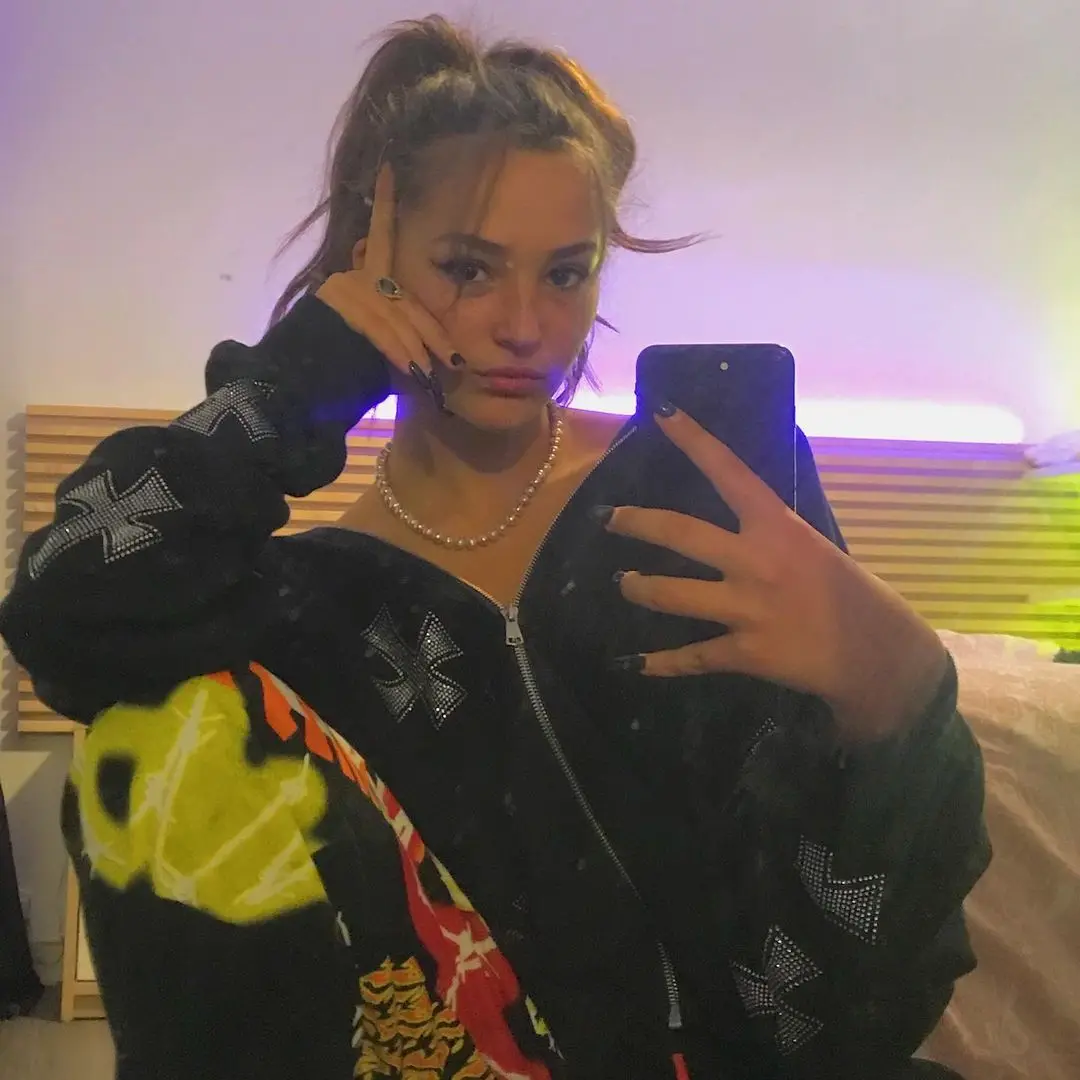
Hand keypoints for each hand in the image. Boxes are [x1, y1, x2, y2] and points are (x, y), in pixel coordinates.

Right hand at [315, 166, 460, 404]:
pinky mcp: (339, 308)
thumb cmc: (334, 369)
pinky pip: (382, 331)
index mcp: (356, 278)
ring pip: (397, 318)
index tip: (390, 170)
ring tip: (436, 377)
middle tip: (454, 361)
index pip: (378, 237)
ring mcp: (343, 292)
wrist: (289, 383)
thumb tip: (424, 345)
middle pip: (404, 301)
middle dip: (432, 335)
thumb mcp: (368, 340)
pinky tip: (414, 371)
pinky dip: (401, 353)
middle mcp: (350, 279)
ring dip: (419, 351)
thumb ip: (390, 327)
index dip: (384, 203)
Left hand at [603, 406, 949, 742]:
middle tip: (610, 518)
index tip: (660, 411)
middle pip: (680, 533)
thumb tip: (733, 524)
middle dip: (637, 523)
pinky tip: (634, 664)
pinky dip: (659, 663)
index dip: (693, 439)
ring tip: (624, 583)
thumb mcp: (813, 549)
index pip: (729, 471)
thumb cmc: (850, 596)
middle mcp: (756, 561)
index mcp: (778, 527)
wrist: (881, 656)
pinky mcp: (745, 652)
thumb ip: (770, 537)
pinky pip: (691, 656)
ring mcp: (747, 608)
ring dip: (639, 588)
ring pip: (672, 594)